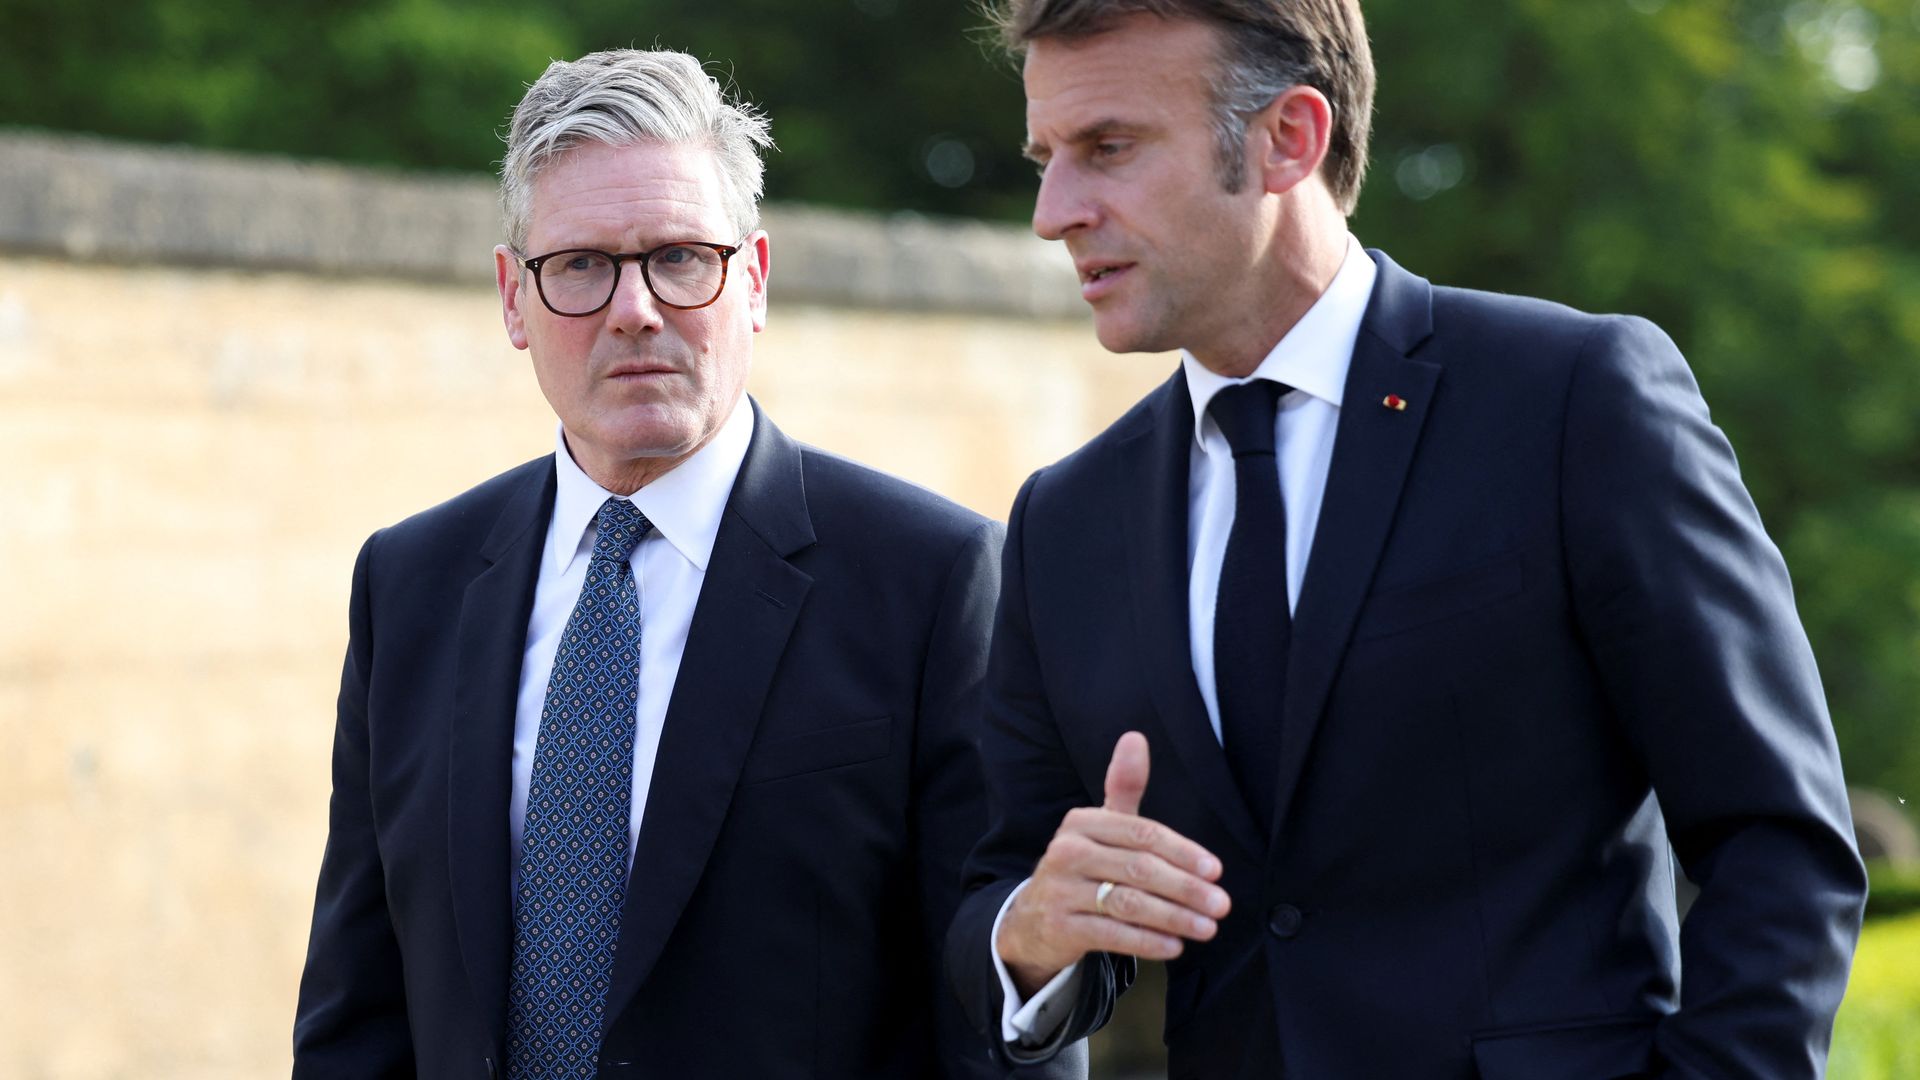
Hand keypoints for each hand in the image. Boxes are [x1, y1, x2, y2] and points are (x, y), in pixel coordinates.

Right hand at [995, 732, 1229, 996]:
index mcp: (1082, 822)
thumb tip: (1135, 737)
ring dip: (1174, 917)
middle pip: (1139, 869)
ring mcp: (1060, 890)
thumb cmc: (1082, 866)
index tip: (1215, 870)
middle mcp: (1067, 852)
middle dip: (1186, 888)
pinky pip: (1112, 935)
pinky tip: (1174, 946)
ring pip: (1129, 904)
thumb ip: (1123, 787)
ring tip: (1206, 928)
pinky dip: (1147, 942)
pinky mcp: (1059, 926)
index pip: (1143, 834)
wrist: (1032, 918)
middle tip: (1221, 905)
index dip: (1183, 852)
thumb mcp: (1100, 827)